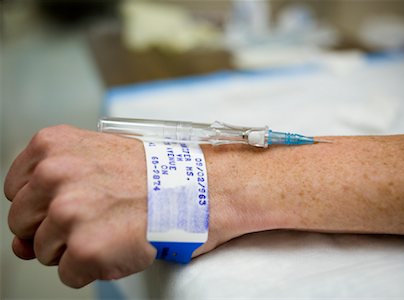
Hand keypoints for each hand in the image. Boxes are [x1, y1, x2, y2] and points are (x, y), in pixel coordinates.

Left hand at [4, 125, 155, 287]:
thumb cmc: (148, 174)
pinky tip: (116, 244)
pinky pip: (68, 274)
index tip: (70, 202)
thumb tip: (19, 245)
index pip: (16, 190)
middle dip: (52, 227)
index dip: (41, 204)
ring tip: (110, 227)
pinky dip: (91, 268)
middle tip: (93, 216)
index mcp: (52, 146)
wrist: (190, 189)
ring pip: (43, 251)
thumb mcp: (93, 161)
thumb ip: (47, 195)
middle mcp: (53, 175)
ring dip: (74, 248)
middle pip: (22, 222)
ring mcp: (68, 213)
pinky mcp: (85, 248)